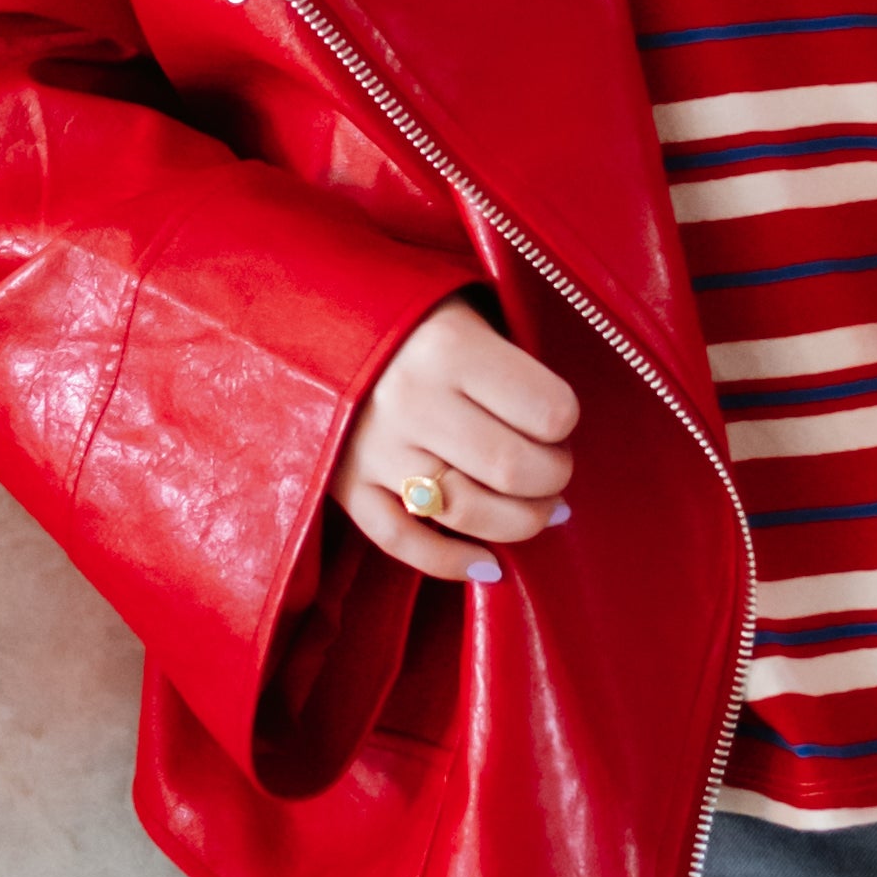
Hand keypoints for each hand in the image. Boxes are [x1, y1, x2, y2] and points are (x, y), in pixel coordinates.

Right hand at [339, 301, 580, 583]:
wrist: (310, 317)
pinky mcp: (346, 484)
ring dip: (518, 523)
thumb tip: (558, 442)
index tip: (558, 422)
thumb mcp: (467, 312)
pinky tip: (487, 564)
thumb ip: (510, 368)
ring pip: (467, 512)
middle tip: (553, 472)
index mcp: (451, 347)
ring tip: (533, 510)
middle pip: (513, 469)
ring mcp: (375, 448)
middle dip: (552, 482)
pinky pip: (403, 542)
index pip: (550, 411)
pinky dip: (451, 562)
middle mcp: (412, 400)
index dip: (566, 424)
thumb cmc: (411, 316)